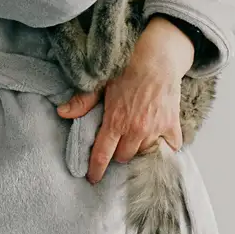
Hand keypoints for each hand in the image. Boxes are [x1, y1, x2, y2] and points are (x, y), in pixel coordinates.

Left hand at [56, 18, 191, 184]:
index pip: (102, 154)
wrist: (158, 55)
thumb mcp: (102, 82)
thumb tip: (62, 113)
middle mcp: (136, 129)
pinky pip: (170, 148)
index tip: (93, 178)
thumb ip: (82, 101)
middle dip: (119, 151)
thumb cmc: (128, 66)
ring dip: (139, 147)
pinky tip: (159, 138)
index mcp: (116, 120)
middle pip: (124, 156)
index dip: (96, 169)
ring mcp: (156, 129)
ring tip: (137, 135)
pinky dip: (165, 146)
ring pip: (144, 153)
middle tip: (119, 140)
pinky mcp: (172, 126)